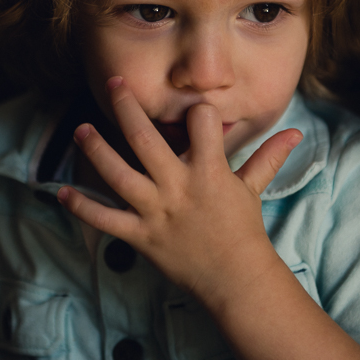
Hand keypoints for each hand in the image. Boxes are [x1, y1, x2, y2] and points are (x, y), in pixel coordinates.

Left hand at [56, 76, 302, 304]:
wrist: (235, 278)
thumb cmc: (243, 230)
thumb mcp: (253, 188)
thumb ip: (269, 156)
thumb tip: (297, 131)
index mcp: (209, 170)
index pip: (200, 121)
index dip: (198, 110)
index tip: (193, 108)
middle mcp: (178, 186)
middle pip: (144, 138)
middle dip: (127, 106)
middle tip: (114, 82)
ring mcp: (156, 211)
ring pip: (118, 174)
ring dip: (96, 150)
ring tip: (81, 130)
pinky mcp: (140, 235)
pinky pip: (105, 219)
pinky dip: (82, 207)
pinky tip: (62, 193)